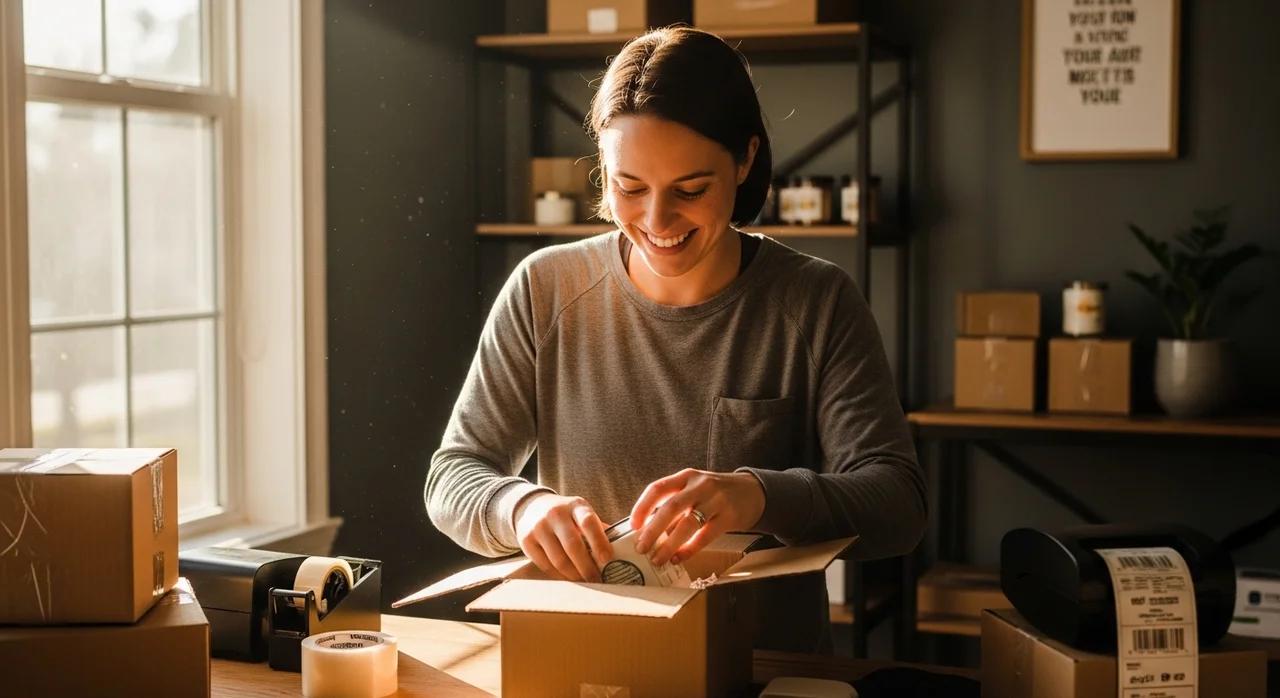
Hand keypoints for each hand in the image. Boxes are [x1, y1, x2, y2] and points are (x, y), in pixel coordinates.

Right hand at [513, 493, 611, 581]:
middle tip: (598, 580)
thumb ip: (598, 528)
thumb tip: (623, 548)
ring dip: (574, 575)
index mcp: (575, 505)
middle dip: (587, 567)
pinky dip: (559, 576)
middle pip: (573, 545)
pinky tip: (568, 580)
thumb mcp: (580, 513)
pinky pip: (545, 565)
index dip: (599, 541)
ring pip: (558, 559)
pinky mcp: (526, 541)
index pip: (588, 522)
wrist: (531, 506)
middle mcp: (556, 514)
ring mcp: (539, 527)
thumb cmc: (565, 515)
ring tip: (585, 582)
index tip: (608, 559)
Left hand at [629, 469, 765, 567]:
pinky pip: (705, 536)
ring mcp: (716, 501)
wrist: (753, 492)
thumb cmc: (716, 493)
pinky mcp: (729, 517)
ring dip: (669, 544)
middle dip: (653, 530)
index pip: (658, 488)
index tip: (633, 525)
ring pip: (688, 524)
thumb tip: (648, 530)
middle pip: (671, 507)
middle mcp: (699, 486)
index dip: (642, 507)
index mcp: (686, 477)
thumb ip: (674, 505)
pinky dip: (689, 550)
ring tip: (658, 558)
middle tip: (641, 547)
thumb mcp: (694, 489)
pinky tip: (678, 558)